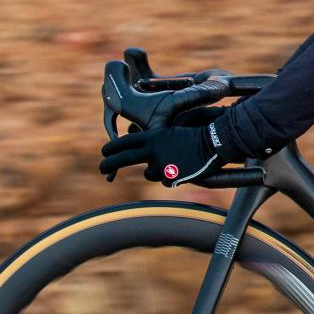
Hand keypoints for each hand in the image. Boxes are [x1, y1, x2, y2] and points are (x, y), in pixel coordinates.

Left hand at [100, 122, 222, 185]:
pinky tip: (183, 169)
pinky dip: (171, 177)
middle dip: (108, 163)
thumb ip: (152, 140)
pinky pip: (164, 181)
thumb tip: (135, 141)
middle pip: (123, 159)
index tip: (104, 152)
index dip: (111, 148)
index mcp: (152, 137)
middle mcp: (152, 151)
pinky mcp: (170, 179)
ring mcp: (160, 166)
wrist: (213, 144)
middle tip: (100, 167)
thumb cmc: (193, 135)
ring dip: (155, 171)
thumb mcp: (170, 132)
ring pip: (148, 173)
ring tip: (173, 163)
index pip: (125, 142)